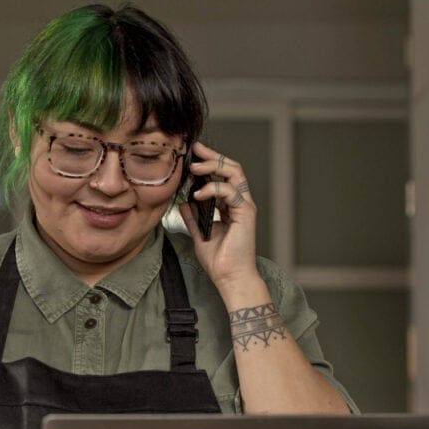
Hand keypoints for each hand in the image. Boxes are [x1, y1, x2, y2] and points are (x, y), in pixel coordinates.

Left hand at [180, 141, 259, 289]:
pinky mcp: (246, 213)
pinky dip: (213, 189)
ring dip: (214, 166)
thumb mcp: (200, 235)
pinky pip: (230, 191)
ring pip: (235, 173)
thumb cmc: (219, 261)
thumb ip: (193, 218)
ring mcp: (244, 206)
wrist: (229, 277)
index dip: (210, 162)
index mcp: (230, 206)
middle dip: (213, 156)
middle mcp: (240, 202)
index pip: (223, 176)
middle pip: (232, 168)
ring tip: (194, 168)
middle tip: (195, 150)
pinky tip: (198, 194)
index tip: (193, 154)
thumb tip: (183, 203)